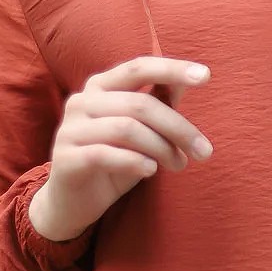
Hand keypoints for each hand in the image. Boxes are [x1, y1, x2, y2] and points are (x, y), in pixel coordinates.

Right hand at [28, 56, 212, 241]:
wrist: (72, 202)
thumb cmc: (114, 160)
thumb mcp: (142, 130)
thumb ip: (159, 103)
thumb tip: (188, 79)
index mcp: (101, 86)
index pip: (139, 68)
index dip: (172, 69)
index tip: (206, 76)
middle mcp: (82, 101)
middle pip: (141, 104)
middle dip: (179, 128)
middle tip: (204, 151)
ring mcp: (70, 129)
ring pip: (127, 128)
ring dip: (162, 148)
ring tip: (180, 165)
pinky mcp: (65, 158)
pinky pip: (105, 154)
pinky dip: (134, 161)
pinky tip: (151, 170)